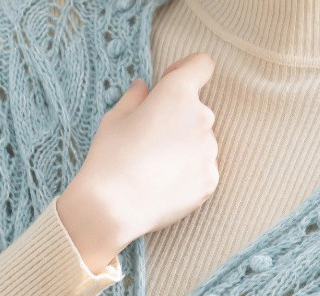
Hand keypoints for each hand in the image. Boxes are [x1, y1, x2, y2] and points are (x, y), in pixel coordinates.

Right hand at [57, 52, 218, 271]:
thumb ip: (135, 97)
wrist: (113, 208)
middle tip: (148, 139)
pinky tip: (162, 184)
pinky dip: (186, 173)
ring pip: (200, 141)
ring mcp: (209, 150)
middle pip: (196, 109)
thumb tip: (144, 87)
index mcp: (177, 94)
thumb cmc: (109, 157)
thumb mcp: (114, 118)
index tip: (169, 83)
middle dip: (177, 118)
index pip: (201, 65)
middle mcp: (201, 117)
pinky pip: (202, 168)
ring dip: (182, 147)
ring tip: (152, 168)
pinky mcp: (210, 179)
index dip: (186, 69)